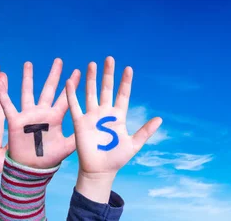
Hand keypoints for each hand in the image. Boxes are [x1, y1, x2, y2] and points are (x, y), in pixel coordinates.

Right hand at [0, 59, 80, 168]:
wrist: (30, 168)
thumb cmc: (49, 159)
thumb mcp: (67, 147)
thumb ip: (78, 137)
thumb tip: (94, 130)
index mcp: (55, 117)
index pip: (65, 97)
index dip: (71, 85)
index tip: (78, 72)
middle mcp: (42, 112)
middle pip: (48, 89)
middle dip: (54, 75)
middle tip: (58, 60)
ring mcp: (28, 115)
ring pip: (28, 92)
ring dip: (28, 78)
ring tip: (28, 63)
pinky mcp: (15, 121)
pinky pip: (7, 105)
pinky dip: (3, 94)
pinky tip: (0, 82)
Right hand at [66, 56, 161, 201]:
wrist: (99, 170)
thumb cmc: (116, 158)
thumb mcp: (133, 144)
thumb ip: (145, 131)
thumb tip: (159, 119)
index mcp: (118, 117)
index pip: (122, 95)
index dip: (125, 82)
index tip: (128, 69)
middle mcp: (104, 113)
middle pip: (106, 89)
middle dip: (108, 74)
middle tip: (109, 59)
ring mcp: (91, 116)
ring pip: (90, 93)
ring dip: (90, 79)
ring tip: (91, 64)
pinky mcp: (80, 122)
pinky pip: (75, 105)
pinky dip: (71, 94)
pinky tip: (70, 81)